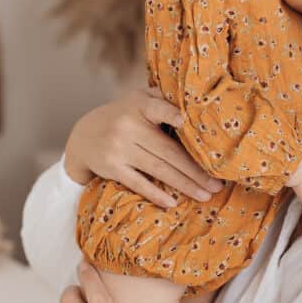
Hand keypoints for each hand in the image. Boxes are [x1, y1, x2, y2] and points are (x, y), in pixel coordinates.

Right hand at [64, 86, 222, 207]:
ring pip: (158, 169)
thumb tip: (196, 105)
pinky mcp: (112, 168)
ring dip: (184, 184)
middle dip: (196, 169)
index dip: (170, 114)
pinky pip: (138, 183)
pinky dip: (156, 193)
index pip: (157, 109)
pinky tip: (173, 202)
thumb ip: (162, 100)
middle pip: (168, 150)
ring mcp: (119, 148)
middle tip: (218, 184)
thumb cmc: (124, 116)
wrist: (84, 136)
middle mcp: (128, 126)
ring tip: (206, 195)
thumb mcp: (138, 100)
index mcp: (139, 106)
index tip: (185, 122)